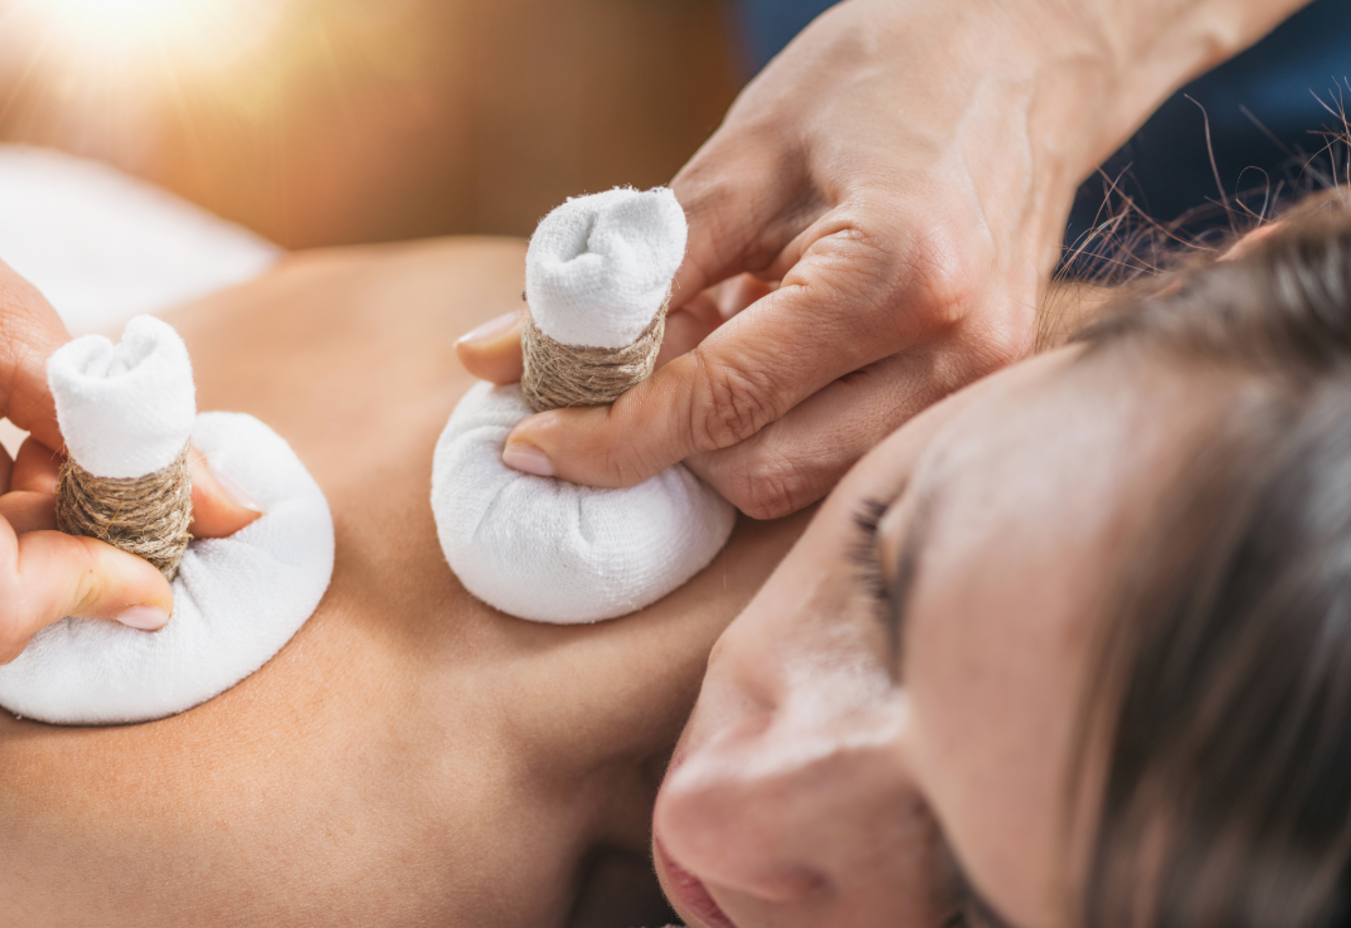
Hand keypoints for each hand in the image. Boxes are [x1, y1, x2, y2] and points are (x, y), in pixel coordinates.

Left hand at [460, 0, 1290, 518]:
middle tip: (609, 372)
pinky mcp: (976, 392)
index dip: (608, 434)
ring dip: (716, 439)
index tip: (527, 441)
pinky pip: (841, 452)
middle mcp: (955, 352)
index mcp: (899, 275)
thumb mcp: (743, 156)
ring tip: (698, 342)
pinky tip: (755, 350)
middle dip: (661, 442)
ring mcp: (979, 383)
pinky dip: (771, 424)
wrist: (1026, 54)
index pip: (722, 402)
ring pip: (799, 480)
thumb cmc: (882, 79)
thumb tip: (499, 357)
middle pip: (759, 471)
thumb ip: (628, 273)